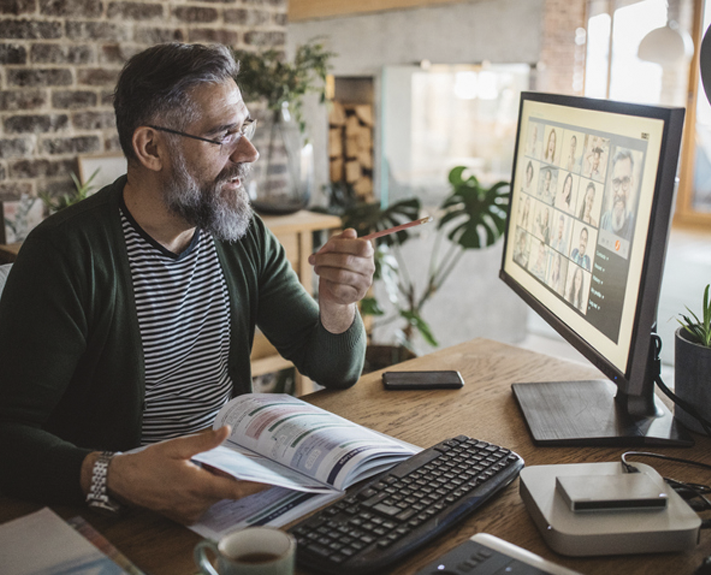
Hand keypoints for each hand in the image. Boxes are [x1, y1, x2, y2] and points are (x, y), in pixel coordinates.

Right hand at [98, 427, 265, 523]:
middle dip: (236, 476)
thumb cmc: (148, 464)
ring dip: (220, 481)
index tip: (271, 480)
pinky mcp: (184, 514)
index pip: (236, 490)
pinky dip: (209, 488)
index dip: (256, 485)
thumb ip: (205, 442)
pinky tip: (202, 473)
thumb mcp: (178, 446)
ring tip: (215, 462)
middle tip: (245, 460)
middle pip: (228, 491)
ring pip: (216, 496)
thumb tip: (226, 432)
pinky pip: (204, 501)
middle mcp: (196, 503)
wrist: (123, 481)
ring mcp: (190, 511)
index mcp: (197, 486)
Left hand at [308, 228, 374, 332]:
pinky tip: (327, 280)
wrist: (337, 288)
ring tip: (317, 268)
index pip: (360, 246)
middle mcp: (369, 267)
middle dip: (325, 258)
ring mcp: (364, 283)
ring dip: (323, 270)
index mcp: (368, 252)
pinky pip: (337, 287)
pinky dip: (328, 283)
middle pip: (346, 260)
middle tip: (314, 259)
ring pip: (340, 275)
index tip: (326, 246)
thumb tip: (351, 232)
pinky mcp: (356, 295)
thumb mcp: (338, 248)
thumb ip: (342, 239)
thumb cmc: (338, 263)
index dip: (341, 244)